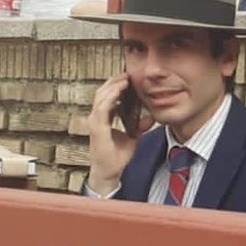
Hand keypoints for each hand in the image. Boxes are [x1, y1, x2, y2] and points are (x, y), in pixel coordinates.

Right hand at [86, 74, 147, 195]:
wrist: (109, 172)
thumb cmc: (117, 156)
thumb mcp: (133, 137)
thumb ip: (140, 126)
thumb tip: (151, 117)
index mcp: (103, 118)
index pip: (106, 96)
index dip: (116, 85)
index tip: (129, 78)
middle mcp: (96, 118)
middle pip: (102, 92)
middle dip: (115, 81)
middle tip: (129, 73)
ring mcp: (95, 122)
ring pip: (101, 97)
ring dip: (113, 86)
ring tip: (125, 78)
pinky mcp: (97, 128)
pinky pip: (102, 108)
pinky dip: (111, 97)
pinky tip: (120, 90)